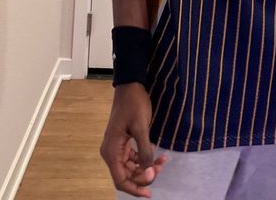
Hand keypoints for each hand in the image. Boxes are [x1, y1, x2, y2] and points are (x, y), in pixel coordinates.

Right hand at [100, 83, 166, 197]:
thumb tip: (150, 173)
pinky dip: (145, 159)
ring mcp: (117, 148)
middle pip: (127, 175)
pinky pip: (134, 157)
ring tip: (163, 160)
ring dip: (147, 168)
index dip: (135, 189)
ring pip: (132, 167)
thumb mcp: (141, 127)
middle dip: (145, 175)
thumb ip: (145, 151)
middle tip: (162, 166)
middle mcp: (111, 153)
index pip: (121, 180)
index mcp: (111, 151)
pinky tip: (159, 155)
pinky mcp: (124, 143)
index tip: (150, 193)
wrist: (130, 86)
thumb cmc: (134, 104)